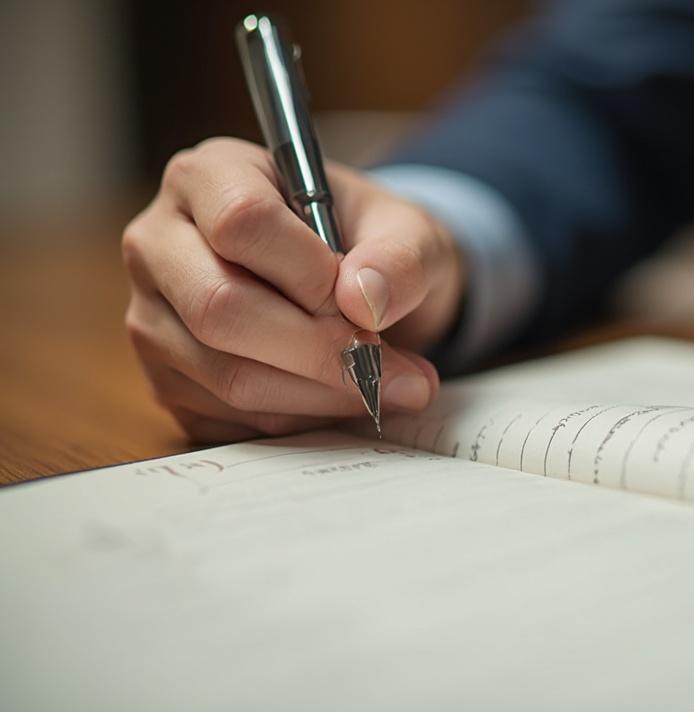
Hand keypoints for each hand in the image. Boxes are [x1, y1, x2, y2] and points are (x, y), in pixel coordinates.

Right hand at [123, 137, 464, 441]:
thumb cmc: (373, 246)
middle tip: (385, 366)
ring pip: (227, 374)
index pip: (239, 221)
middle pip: (219, 307)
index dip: (308, 274)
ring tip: (386, 387)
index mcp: (209, 177)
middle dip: (317, 349)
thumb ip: (401, 258)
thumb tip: (365, 301)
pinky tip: (341, 400)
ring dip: (320, 393)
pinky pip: (230, 418)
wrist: (358, 290)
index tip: (365, 304)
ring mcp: (153, 318)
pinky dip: (300, 420)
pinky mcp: (168, 382)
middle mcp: (160, 243)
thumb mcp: (409, 233)